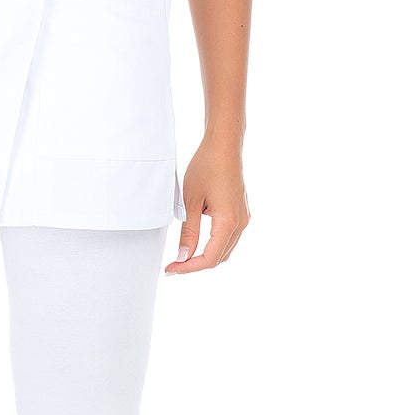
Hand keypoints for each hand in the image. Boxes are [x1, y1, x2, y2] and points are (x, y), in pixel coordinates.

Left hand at [166, 141, 248, 272]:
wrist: (223, 146)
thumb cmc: (206, 167)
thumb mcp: (190, 202)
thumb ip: (188, 232)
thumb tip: (184, 256)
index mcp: (228, 222)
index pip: (209, 259)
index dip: (188, 268)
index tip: (171, 269)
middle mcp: (241, 223)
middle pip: (218, 258)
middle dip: (195, 265)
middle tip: (173, 265)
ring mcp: (243, 218)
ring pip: (224, 249)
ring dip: (205, 256)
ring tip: (182, 256)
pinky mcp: (241, 212)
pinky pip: (228, 237)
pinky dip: (213, 245)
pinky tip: (197, 241)